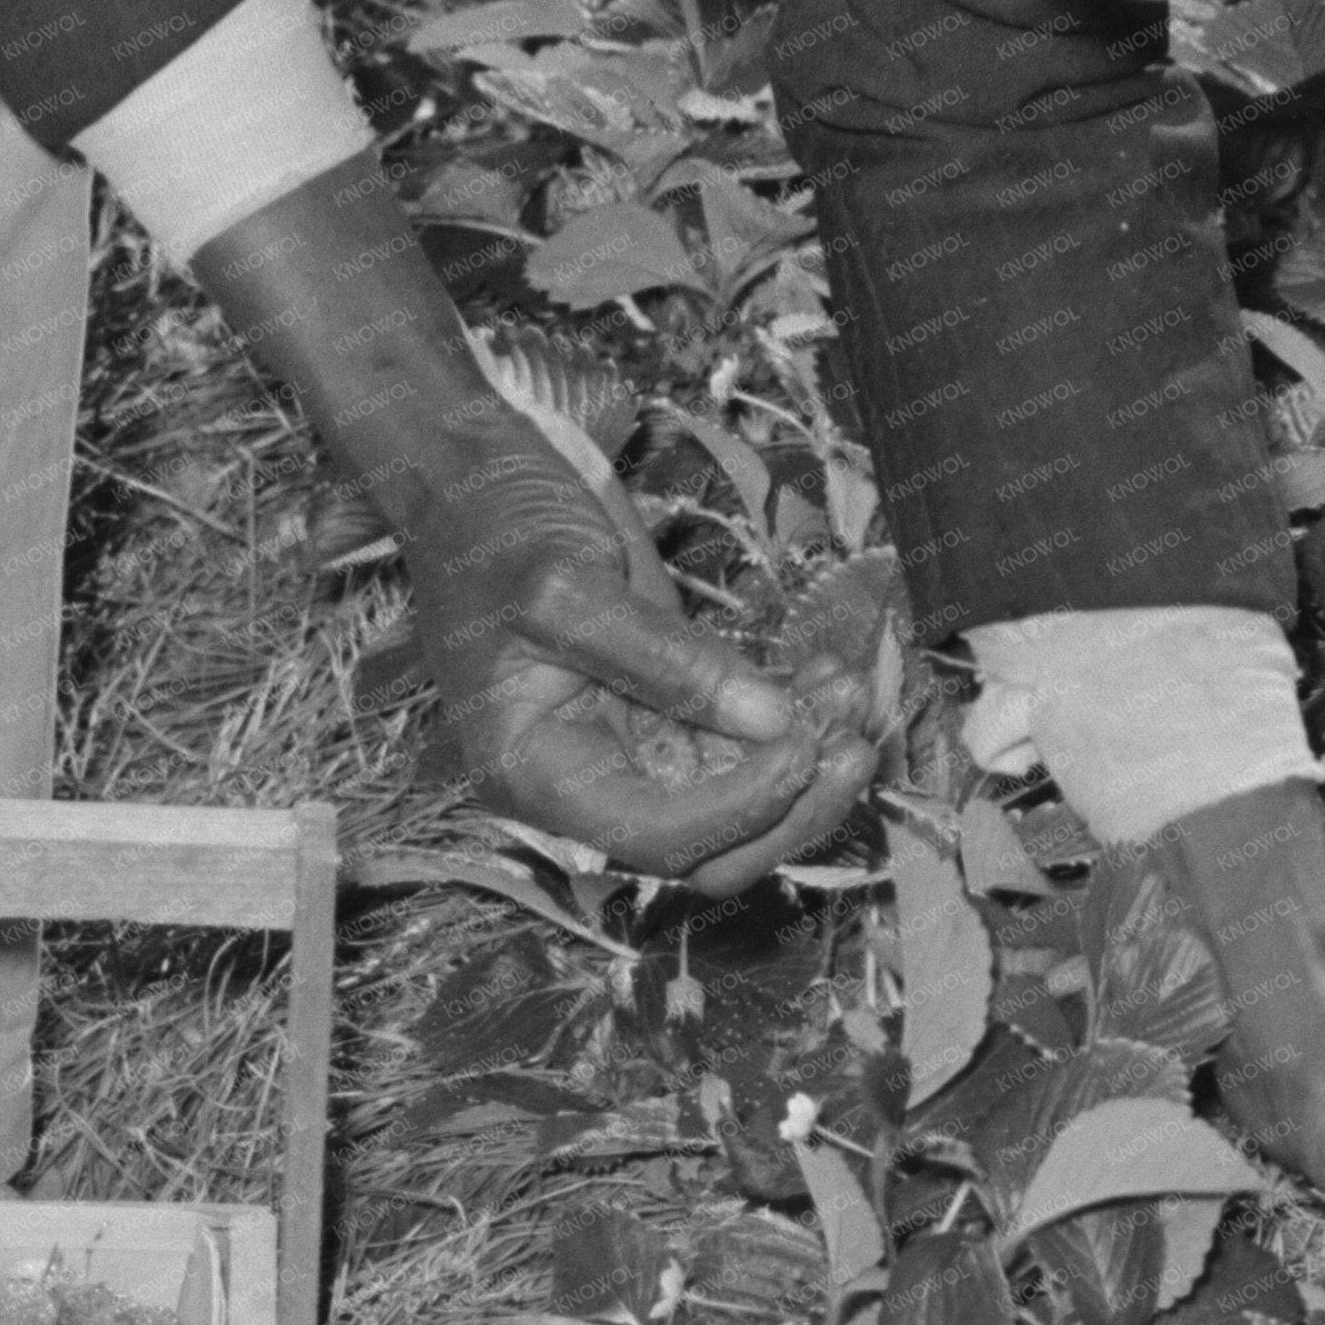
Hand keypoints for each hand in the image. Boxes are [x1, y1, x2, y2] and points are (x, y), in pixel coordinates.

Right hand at [405, 412, 872, 894]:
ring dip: (807, 761)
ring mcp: (632, 749)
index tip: (803, 745)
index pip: (658, 837)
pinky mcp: (667, 712)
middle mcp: (588, 782)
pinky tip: (831, 674)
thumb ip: (665, 659)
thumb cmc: (491, 525)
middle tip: (853, 743)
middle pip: (711, 849)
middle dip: (791, 806)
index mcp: (537, 774)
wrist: (470, 475)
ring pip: (741, 804)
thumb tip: (767, 719)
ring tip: (851, 692)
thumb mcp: (567, 586)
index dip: (741, 808)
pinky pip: (743, 746)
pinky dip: (794, 719)